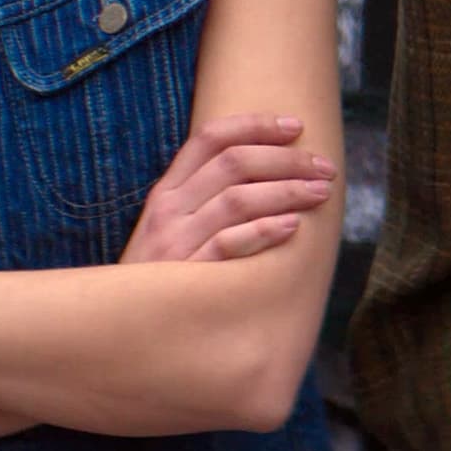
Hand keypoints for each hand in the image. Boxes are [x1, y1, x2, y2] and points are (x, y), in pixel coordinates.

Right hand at [122, 114, 337, 264]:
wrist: (125, 324)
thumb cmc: (163, 274)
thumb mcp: (172, 227)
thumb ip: (207, 196)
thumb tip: (269, 168)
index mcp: (167, 191)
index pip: (210, 138)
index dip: (256, 125)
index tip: (297, 126)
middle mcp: (169, 209)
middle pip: (234, 163)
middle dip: (287, 159)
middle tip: (324, 167)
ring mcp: (176, 242)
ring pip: (238, 199)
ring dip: (288, 190)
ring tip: (321, 192)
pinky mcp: (186, 275)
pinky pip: (229, 243)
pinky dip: (264, 230)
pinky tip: (294, 226)